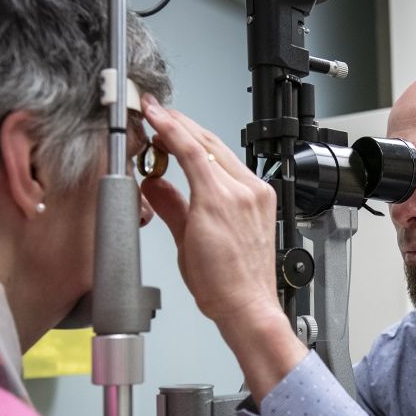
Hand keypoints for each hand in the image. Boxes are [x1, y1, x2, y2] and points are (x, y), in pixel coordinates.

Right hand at [140, 94, 278, 324]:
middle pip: (208, 143)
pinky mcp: (264, 200)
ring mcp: (257, 194)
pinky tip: (199, 158)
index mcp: (219, 200)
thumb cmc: (220, 286)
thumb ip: (168, 205)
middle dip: (180, 125)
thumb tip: (153, 183)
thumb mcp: (184, 243)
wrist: (247, 305)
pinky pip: (236, 168)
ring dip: (197, 138)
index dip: (167, 126)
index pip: (190, 148)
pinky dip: (215, 158)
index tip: (152, 111)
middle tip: (158, 115)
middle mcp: (243, 192)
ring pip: (223, 152)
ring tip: (173, 132)